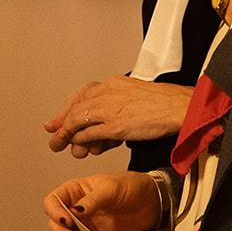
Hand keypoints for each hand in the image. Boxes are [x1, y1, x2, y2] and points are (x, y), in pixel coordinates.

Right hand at [43, 171, 158, 230]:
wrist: (149, 202)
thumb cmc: (129, 186)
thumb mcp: (110, 187)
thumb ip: (92, 200)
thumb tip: (76, 211)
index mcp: (75, 191)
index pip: (53, 201)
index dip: (54, 212)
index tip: (66, 220)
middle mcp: (75, 211)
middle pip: (55, 225)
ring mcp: (83, 227)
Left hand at [44, 76, 193, 157]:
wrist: (179, 107)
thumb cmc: (165, 103)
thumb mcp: (137, 96)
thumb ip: (119, 104)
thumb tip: (107, 119)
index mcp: (115, 83)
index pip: (84, 94)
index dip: (69, 107)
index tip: (59, 118)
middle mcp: (108, 92)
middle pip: (76, 106)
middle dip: (62, 122)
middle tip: (52, 133)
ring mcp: (109, 109)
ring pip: (78, 121)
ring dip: (68, 135)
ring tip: (62, 145)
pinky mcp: (113, 125)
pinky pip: (88, 134)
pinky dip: (80, 141)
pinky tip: (79, 146)